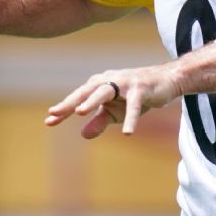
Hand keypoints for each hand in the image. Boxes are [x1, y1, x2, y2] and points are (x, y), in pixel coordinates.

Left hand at [45, 65, 181, 138]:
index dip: (64, 109)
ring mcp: (125, 83)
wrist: (166, 81)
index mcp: (100, 85)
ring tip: (80, 112)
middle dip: (70, 102)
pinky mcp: (141, 88)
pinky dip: (130, 118)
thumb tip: (83, 135)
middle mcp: (109, 80)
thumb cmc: (136, 96)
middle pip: (86, 91)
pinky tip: (127, 133)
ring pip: (105, 91)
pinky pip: (134, 105)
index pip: (79, 98)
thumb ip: (99, 121)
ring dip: (92, 101)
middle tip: (54, 113)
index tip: (49, 121)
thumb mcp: (116, 112)